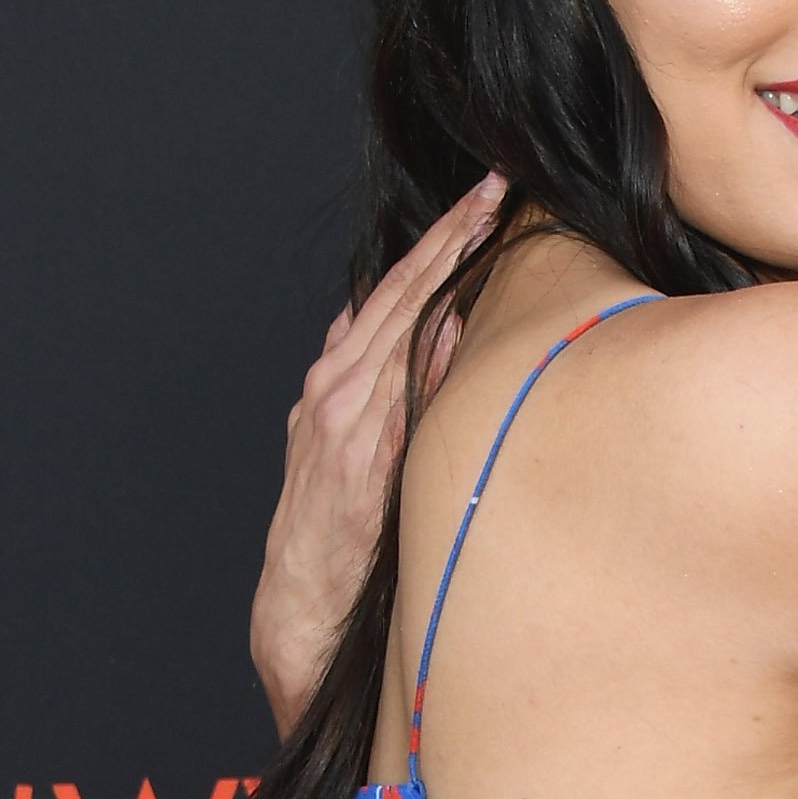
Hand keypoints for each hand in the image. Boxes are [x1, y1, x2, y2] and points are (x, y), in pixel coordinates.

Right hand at [251, 176, 501, 733]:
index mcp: (339, 383)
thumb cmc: (342, 531)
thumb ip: (394, 389)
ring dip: (441, 272)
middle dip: (447, 238)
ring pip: (396, 326)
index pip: (397, 295)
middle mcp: (335, 391)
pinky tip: (458, 314)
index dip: (439, 245)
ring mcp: (343, 422)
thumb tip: (447, 331)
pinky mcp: (357, 461)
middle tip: (497, 190)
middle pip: (399, 295)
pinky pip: (396, 393)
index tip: (484, 202)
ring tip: (487, 225)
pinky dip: (422, 350)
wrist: (300, 608)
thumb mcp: (362, 448)